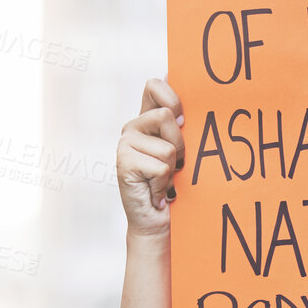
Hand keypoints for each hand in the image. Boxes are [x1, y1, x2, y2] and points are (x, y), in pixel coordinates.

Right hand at [116, 77, 185, 237]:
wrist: (157, 222)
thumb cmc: (174, 186)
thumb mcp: (182, 151)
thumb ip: (182, 125)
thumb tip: (184, 91)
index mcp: (146, 120)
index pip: (154, 85)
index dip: (172, 95)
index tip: (182, 119)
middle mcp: (133, 127)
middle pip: (167, 115)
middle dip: (179, 144)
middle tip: (173, 164)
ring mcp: (125, 144)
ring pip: (168, 146)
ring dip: (172, 167)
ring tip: (163, 179)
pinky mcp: (123, 162)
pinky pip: (161, 166)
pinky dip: (163, 183)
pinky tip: (154, 190)